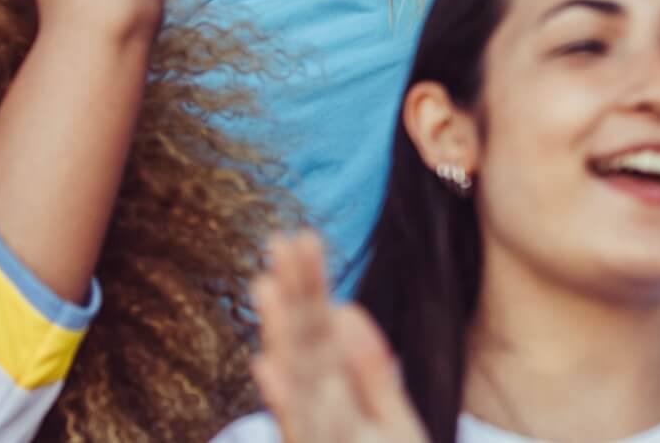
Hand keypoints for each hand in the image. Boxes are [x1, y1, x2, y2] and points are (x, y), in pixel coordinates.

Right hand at [250, 231, 427, 442]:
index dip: (312, 284)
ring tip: (266, 287)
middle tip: (279, 241)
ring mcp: (316, 436)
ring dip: (281, 333)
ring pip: (298, 379)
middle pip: (306, 343)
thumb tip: (345, 307)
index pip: (323, 328)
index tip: (301, 237)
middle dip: (294, 295)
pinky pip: (300, 429)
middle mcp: (321, 409)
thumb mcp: (393, 422)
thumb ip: (371, 371)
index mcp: (340, 392)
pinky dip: (285, 401)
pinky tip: (267, 366)